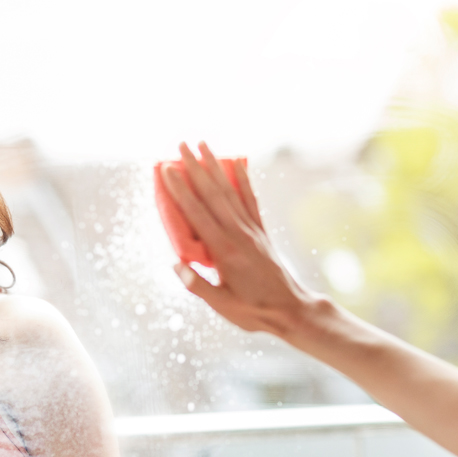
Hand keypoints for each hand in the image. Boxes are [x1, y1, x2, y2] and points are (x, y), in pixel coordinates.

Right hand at [161, 141, 320, 338]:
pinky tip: (237, 163)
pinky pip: (250, 200)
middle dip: (195, 167)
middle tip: (181, 145)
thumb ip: (197, 285)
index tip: (167, 169)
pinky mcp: (261, 232)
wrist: (291, 310)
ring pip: (230, 191)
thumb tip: (175, 265)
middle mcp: (238, 234)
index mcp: (224, 251)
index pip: (197, 213)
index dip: (180, 190)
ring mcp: (251, 230)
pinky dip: (243, 180)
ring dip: (215, 166)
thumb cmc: (253, 311)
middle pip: (212, 194)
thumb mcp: (221, 304)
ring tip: (203, 145)